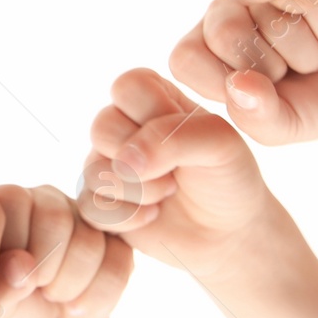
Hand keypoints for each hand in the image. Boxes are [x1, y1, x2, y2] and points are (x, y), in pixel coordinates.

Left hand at [0, 183, 133, 317]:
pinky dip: (95, 297)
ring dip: (67, 286)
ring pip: (88, 242)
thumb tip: (20, 268)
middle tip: (30, 288)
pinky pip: (117, 262)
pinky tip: (78, 301)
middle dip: (41, 271)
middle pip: (52, 218)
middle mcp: (34, 196)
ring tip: (52, 294)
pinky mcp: (112, 232)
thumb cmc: (13, 307)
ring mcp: (76, 210)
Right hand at [80, 69, 272, 279]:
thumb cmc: (226, 177)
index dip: (154, 115)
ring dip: (140, 191)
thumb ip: (174, 136)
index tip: (185, 136)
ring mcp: (105, 162)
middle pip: (102, 127)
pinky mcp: (97, 201)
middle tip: (177, 171)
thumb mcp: (219, 143)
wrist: (227, 230)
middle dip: (147, 159)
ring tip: (167, 193)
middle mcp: (122, 124)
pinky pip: (90, 206)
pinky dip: (129, 217)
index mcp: (151, 96)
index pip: (127, 87)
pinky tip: (152, 215)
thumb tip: (124, 162)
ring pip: (93, 169)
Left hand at [167, 0, 317, 145]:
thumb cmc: (313, 105)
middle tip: (292, 73)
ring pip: (270, 12)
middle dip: (274, 66)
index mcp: (198, 51)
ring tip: (313, 54)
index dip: (229, 83)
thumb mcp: (286, 125)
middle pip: (225, 32)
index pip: (185, 60)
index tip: (262, 95)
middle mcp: (219, 12)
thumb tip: (238, 86)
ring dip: (307, 49)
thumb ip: (257, 117)